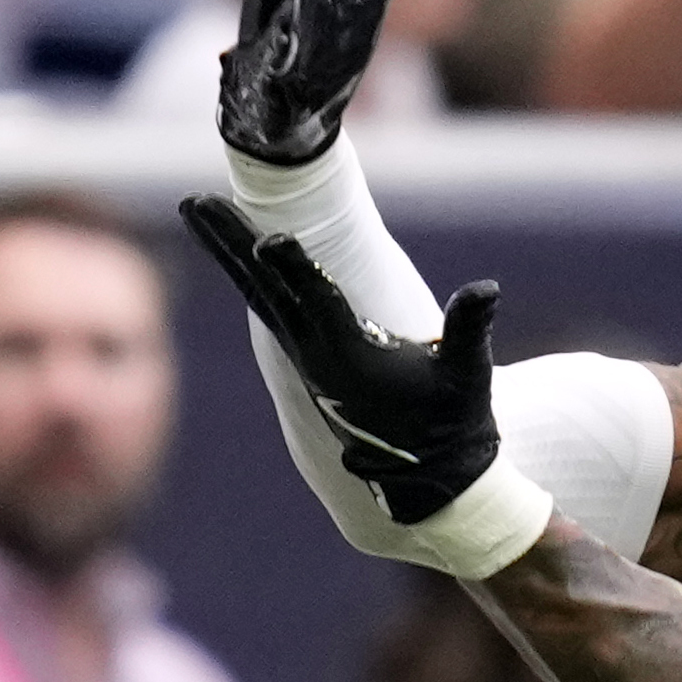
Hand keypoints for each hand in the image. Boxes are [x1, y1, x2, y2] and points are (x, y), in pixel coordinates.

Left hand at [181, 196, 502, 523]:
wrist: (430, 480)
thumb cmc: (453, 423)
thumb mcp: (468, 375)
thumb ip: (470, 329)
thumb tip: (486, 289)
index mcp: (350, 359)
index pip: (318, 304)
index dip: (297, 270)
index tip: (269, 240)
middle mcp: (316, 356)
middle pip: (265, 288)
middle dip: (231, 242)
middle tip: (195, 200)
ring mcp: (306, 358)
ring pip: (259, 294)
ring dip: (229, 250)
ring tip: (198, 208)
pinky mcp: (308, 359)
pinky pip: (268, 306)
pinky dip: (248, 274)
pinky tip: (233, 250)